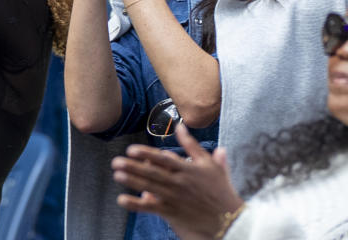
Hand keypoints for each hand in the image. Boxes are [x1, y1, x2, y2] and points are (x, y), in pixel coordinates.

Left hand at [112, 124, 243, 238]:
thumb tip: (181, 126)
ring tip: (117, 175)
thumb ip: (193, 145)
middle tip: (116, 161)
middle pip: (153, 173)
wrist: (231, 220)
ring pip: (151, 188)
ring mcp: (175, 199)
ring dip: (132, 181)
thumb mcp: (210, 165)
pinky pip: (152, 208)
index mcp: (188, 169)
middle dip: (133, 167)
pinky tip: (122, 199)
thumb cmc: (221, 191)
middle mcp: (180, 183)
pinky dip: (137, 204)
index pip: (164, 160)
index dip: (147, 154)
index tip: (132, 149)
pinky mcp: (173, 214)